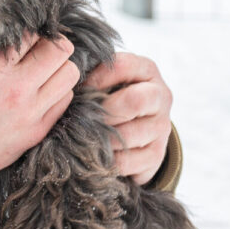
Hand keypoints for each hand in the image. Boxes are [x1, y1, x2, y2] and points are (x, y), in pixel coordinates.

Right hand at [0, 33, 78, 176]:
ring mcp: (31, 113)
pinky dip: (58, 92)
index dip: (30, 32)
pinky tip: (41, 92)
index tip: (24, 37)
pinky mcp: (37, 131)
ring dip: (59, 68)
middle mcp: (18, 90)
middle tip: (40, 49)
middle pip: (61, 50)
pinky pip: (65, 100)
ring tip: (43, 71)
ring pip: (69, 75)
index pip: (33, 34)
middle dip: (52, 44)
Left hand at [83, 52, 171, 184]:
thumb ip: (94, 76)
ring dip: (101, 139)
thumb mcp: (109, 79)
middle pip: (134, 101)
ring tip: (84, 138)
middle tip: (82, 119)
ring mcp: (162, 127)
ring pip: (129, 136)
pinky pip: (127, 162)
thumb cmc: (115, 95)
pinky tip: (95, 155)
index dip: (96, 79)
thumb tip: (68, 88)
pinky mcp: (157, 155)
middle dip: (102, 112)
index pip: (122, 66)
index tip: (79, 90)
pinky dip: (106, 161)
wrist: (140, 125)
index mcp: (148, 70)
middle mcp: (161, 96)